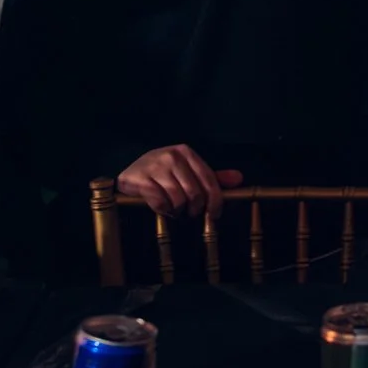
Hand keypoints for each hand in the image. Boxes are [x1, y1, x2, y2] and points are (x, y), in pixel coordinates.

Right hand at [116, 145, 243, 218]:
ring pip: (178, 200)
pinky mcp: (140, 179)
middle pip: (195, 194)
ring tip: (173, 209)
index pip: (209, 180)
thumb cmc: (163, 173)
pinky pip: (160, 203)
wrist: (129, 171)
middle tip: (188, 212)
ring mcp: (155, 166)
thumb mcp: (187, 170)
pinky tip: (161, 207)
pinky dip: (163, 210)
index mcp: (186, 152)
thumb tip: (238, 178)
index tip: (214, 215)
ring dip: (177, 211)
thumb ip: (212, 176)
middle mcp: (172, 156)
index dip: (215, 201)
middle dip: (193, 209)